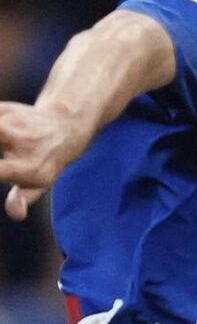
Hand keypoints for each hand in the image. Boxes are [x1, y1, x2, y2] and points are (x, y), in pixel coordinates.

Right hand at [0, 101, 81, 219]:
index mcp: (28, 166)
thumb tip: (16, 215)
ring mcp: (11, 122)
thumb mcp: (40, 183)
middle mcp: (20, 142)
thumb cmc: (45, 162)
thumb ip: (23, 198)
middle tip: (0, 156)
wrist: (63, 127)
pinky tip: (0, 140)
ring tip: (1, 147)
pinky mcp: (3, 109)